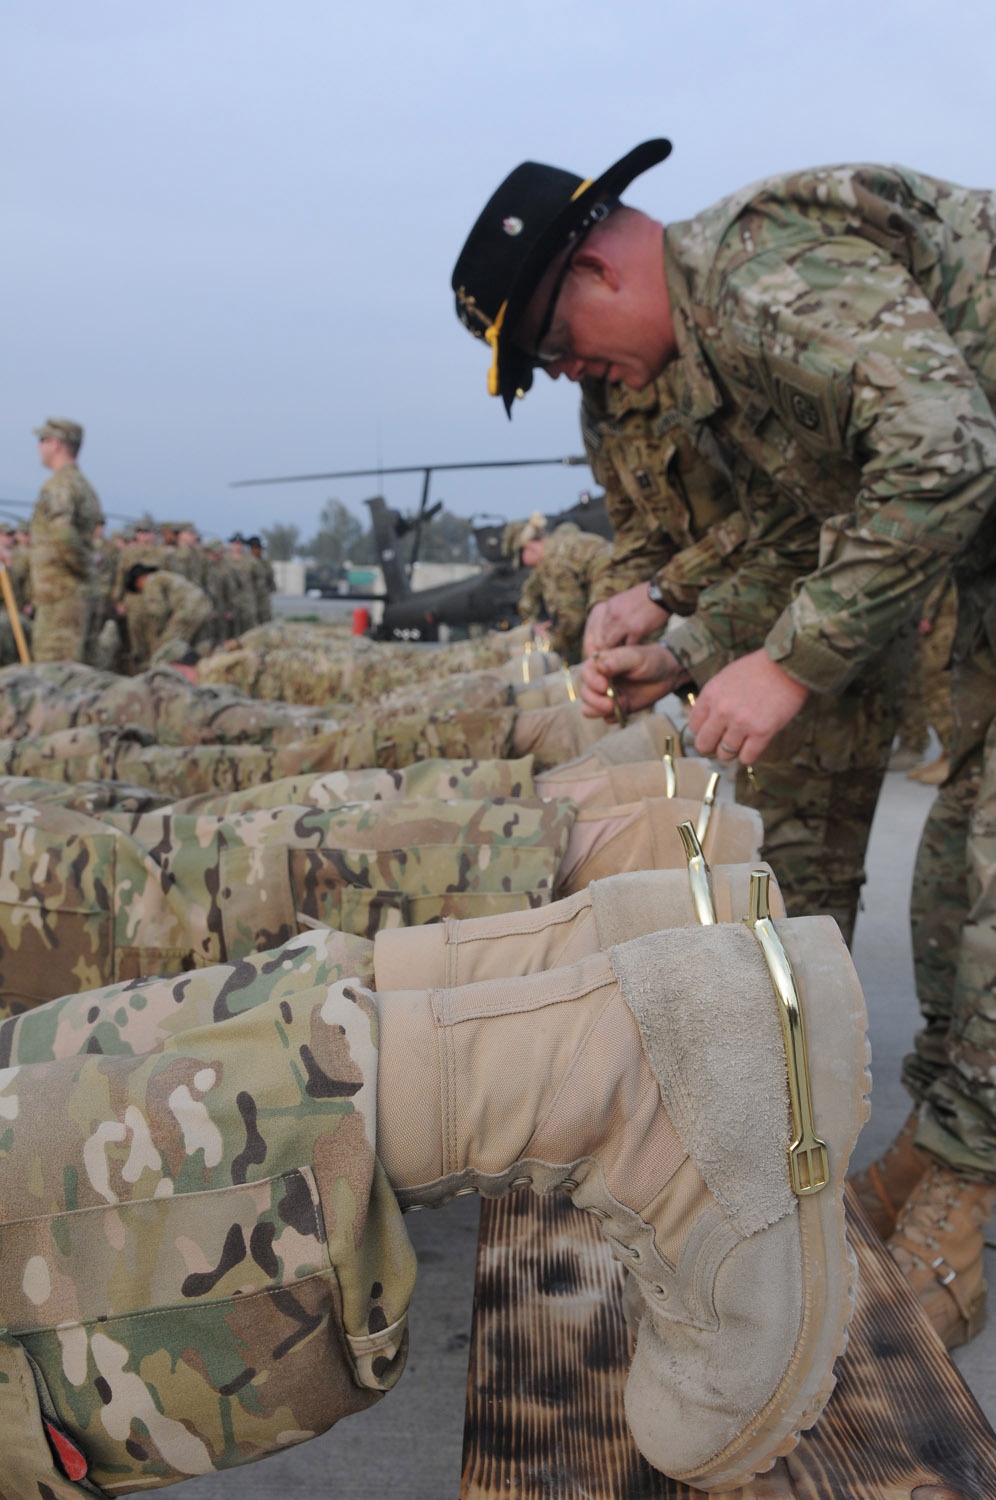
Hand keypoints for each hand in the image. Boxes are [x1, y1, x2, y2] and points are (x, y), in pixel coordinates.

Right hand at [579, 643, 688, 719]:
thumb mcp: (635, 657)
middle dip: (596, 701)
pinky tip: (626, 708)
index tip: (605, 686)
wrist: (667, 674)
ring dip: (601, 711)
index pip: (585, 674)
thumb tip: (600, 667)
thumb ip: (617, 663)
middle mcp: (598, 681)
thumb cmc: (650, 659)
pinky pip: (606, 718)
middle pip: (585, 695)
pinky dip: (613, 716)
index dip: (592, 682)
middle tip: (611, 704)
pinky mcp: (615, 708)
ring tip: (622, 705)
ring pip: (589, 709)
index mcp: (600, 664)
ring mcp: (605, 696)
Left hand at [584, 583, 668, 655]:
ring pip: (611, 643)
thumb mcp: (624, 599)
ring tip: (622, 652)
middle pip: (602, 636)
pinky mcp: (636, 631)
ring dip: (616, 648)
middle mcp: (614, 615)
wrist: (661, 593)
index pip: (598, 627)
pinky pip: (628, 646)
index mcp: (610, 606)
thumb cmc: (645, 596)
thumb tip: (611, 623)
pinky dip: (631, 649)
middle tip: (613, 651)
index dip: (602, 636)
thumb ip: (615, 611)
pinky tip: (635, 648)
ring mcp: (624, 624)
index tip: (606, 643)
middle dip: (607, 644)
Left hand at [687, 650, 809, 762]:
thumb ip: (713, 699)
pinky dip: (749, 755)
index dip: (703, 731)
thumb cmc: (757, 669)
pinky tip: (754, 745)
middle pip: (704, 745)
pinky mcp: (762, 732)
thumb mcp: (725, 677)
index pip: (694, 727)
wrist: (787, 666)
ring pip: (725, 754)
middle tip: (723, 743)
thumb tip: (706, 722)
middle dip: (713, 746)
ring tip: (742, 742)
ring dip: (732, 751)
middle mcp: (722, 711)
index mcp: (710, 695)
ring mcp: (741, 723)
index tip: (713, 731)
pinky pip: (747, 758)